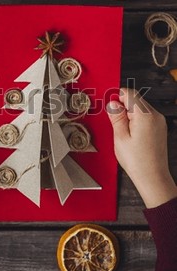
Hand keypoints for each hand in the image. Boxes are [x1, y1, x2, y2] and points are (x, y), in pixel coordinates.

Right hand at [107, 88, 176, 207]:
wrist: (152, 177)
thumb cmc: (137, 161)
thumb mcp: (120, 137)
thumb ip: (116, 117)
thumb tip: (112, 103)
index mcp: (145, 115)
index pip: (130, 94)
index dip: (117, 97)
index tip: (109, 105)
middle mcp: (155, 116)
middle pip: (136, 100)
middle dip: (123, 107)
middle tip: (114, 122)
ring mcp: (159, 122)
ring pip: (140, 108)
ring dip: (129, 115)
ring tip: (123, 132)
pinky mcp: (160, 128)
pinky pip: (146, 117)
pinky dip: (136, 121)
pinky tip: (131, 135)